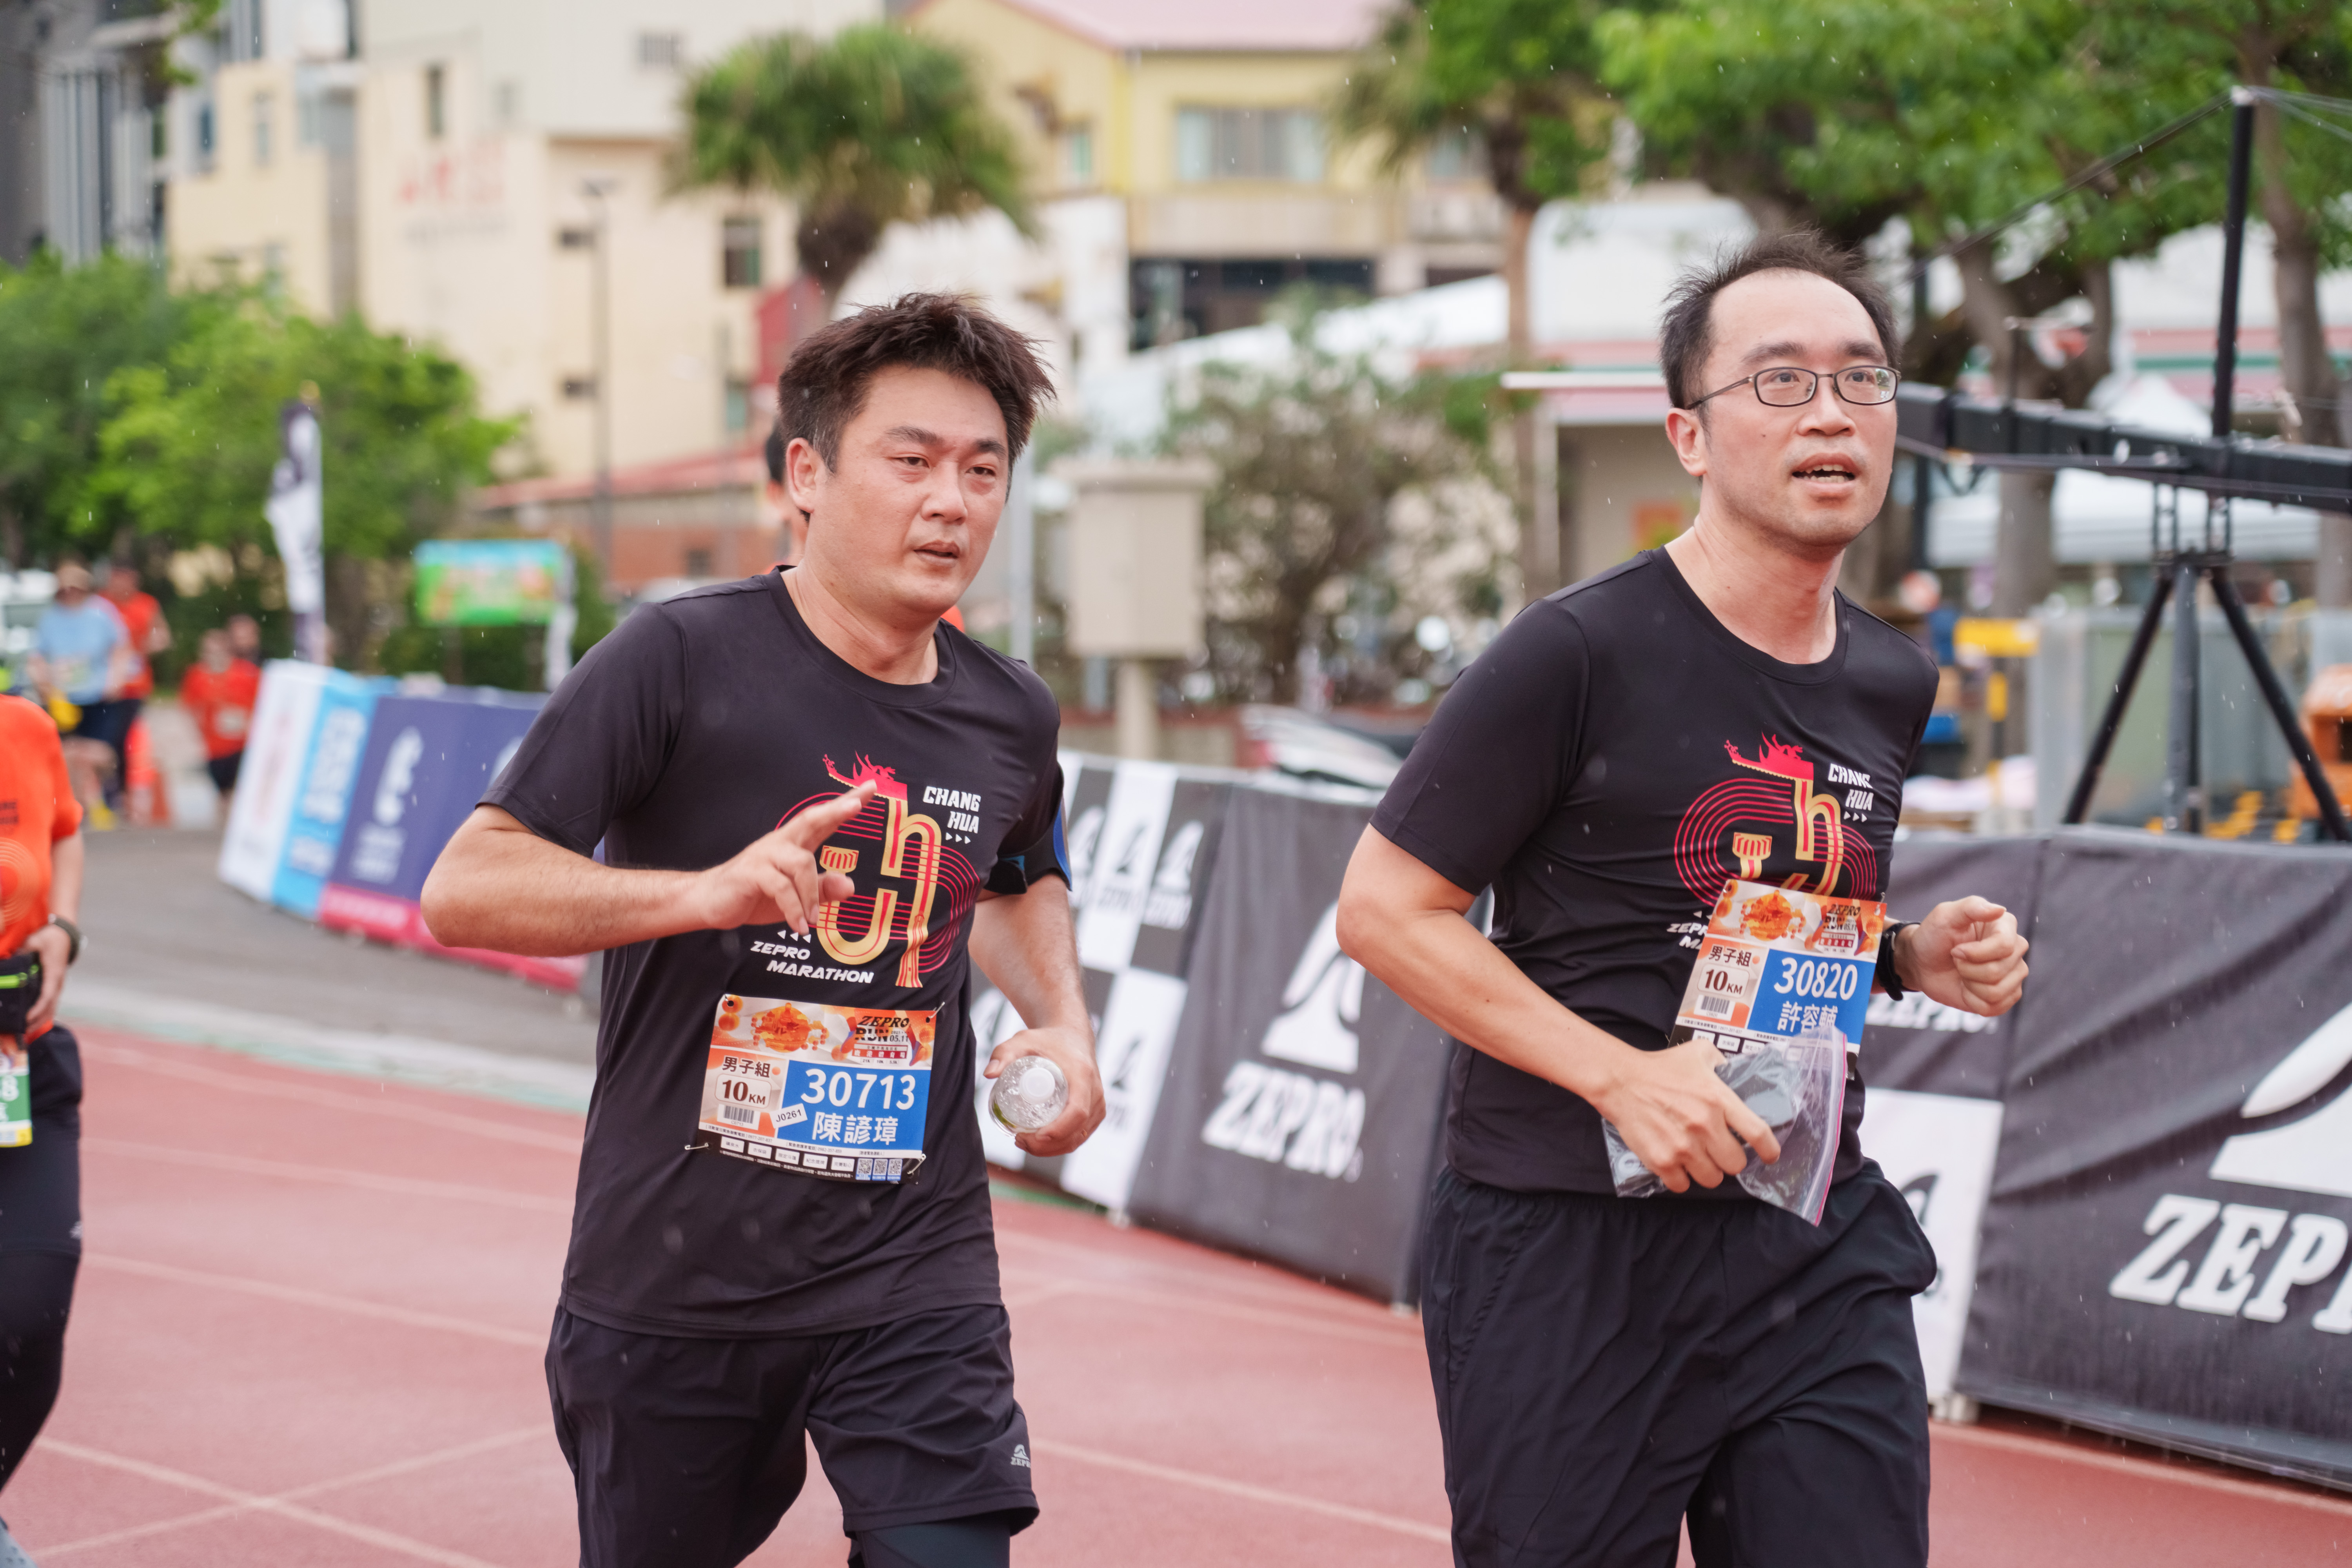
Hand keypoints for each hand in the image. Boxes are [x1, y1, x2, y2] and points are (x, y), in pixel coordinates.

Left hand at [22, 923, 70, 1035]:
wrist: (63, 935)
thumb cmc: (48, 937)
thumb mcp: (34, 941)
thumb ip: (22, 952)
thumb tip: (9, 963)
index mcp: (53, 973)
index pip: (47, 995)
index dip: (37, 1009)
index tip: (26, 1018)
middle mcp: (58, 982)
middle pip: (51, 1006)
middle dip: (38, 1020)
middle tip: (23, 1031)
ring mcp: (58, 984)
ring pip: (52, 1006)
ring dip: (41, 1020)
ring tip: (27, 1030)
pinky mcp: (54, 985)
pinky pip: (51, 1002)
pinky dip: (43, 1013)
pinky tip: (34, 1020)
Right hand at [687, 782, 873, 934]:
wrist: (711, 902)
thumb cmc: (757, 896)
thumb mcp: (798, 897)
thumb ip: (823, 890)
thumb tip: (851, 885)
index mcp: (793, 844)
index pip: (823, 820)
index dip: (845, 804)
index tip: (871, 789)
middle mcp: (781, 843)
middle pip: (810, 820)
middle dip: (835, 811)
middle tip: (857, 804)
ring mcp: (764, 855)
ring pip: (801, 864)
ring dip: (812, 896)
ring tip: (812, 921)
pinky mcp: (751, 873)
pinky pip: (782, 888)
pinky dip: (794, 909)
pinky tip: (799, 927)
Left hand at [984, 1022, 1101, 1157]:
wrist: (1072, 1036)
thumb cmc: (1048, 1039)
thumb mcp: (1023, 1040)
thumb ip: (1004, 1053)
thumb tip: (989, 1074)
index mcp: (1083, 1076)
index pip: (1077, 1112)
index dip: (1057, 1130)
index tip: (1033, 1136)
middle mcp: (1095, 1092)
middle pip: (1077, 1131)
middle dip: (1048, 1145)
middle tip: (1020, 1140)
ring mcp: (1098, 1104)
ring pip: (1079, 1138)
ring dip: (1053, 1149)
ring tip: (1025, 1142)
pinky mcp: (1096, 1111)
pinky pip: (1081, 1135)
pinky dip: (1062, 1145)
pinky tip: (1041, 1144)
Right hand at [1587, 1035, 1779, 1193]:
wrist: (1620, 1080)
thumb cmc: (1660, 1066)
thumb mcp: (1699, 1053)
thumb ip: (1724, 1065)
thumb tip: (1739, 1076)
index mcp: (1719, 1099)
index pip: (1758, 1134)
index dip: (1769, 1150)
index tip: (1769, 1156)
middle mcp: (1704, 1125)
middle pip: (1736, 1164)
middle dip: (1729, 1160)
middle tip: (1717, 1151)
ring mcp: (1683, 1146)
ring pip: (1712, 1179)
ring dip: (1706, 1171)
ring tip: (1695, 1158)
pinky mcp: (1661, 1161)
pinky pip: (1682, 1185)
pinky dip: (1680, 1178)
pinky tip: (1675, 1163)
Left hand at [1900, 896, 2027, 1016]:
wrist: (1922, 962)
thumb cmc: (1934, 936)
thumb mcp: (1945, 915)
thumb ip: (1971, 907)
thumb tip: (2000, 910)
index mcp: (2005, 926)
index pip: (2004, 946)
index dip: (1975, 953)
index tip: (1955, 949)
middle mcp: (2016, 950)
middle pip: (1999, 971)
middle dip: (1967, 969)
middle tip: (1956, 960)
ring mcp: (2014, 974)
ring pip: (1997, 992)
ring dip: (1970, 985)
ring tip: (1962, 973)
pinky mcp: (2006, 995)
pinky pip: (1995, 1008)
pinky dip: (1973, 1001)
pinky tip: (1967, 988)